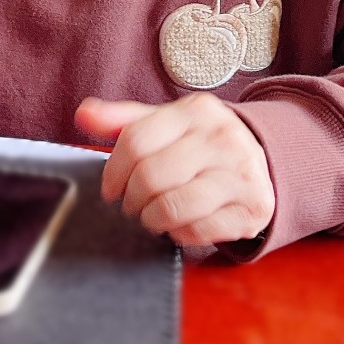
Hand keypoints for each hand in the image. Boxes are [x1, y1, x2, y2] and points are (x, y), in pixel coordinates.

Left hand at [75, 93, 274, 248]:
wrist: (259, 161)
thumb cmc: (199, 144)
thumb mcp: (164, 124)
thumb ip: (123, 121)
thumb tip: (83, 114)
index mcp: (197, 110)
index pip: (136, 140)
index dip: (113, 171)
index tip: (111, 187)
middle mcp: (223, 138)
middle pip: (150, 176)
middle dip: (131, 199)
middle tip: (132, 204)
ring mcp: (241, 174)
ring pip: (172, 206)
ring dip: (152, 218)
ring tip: (152, 214)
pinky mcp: (252, 208)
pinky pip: (197, 231)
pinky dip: (179, 233)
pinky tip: (180, 223)